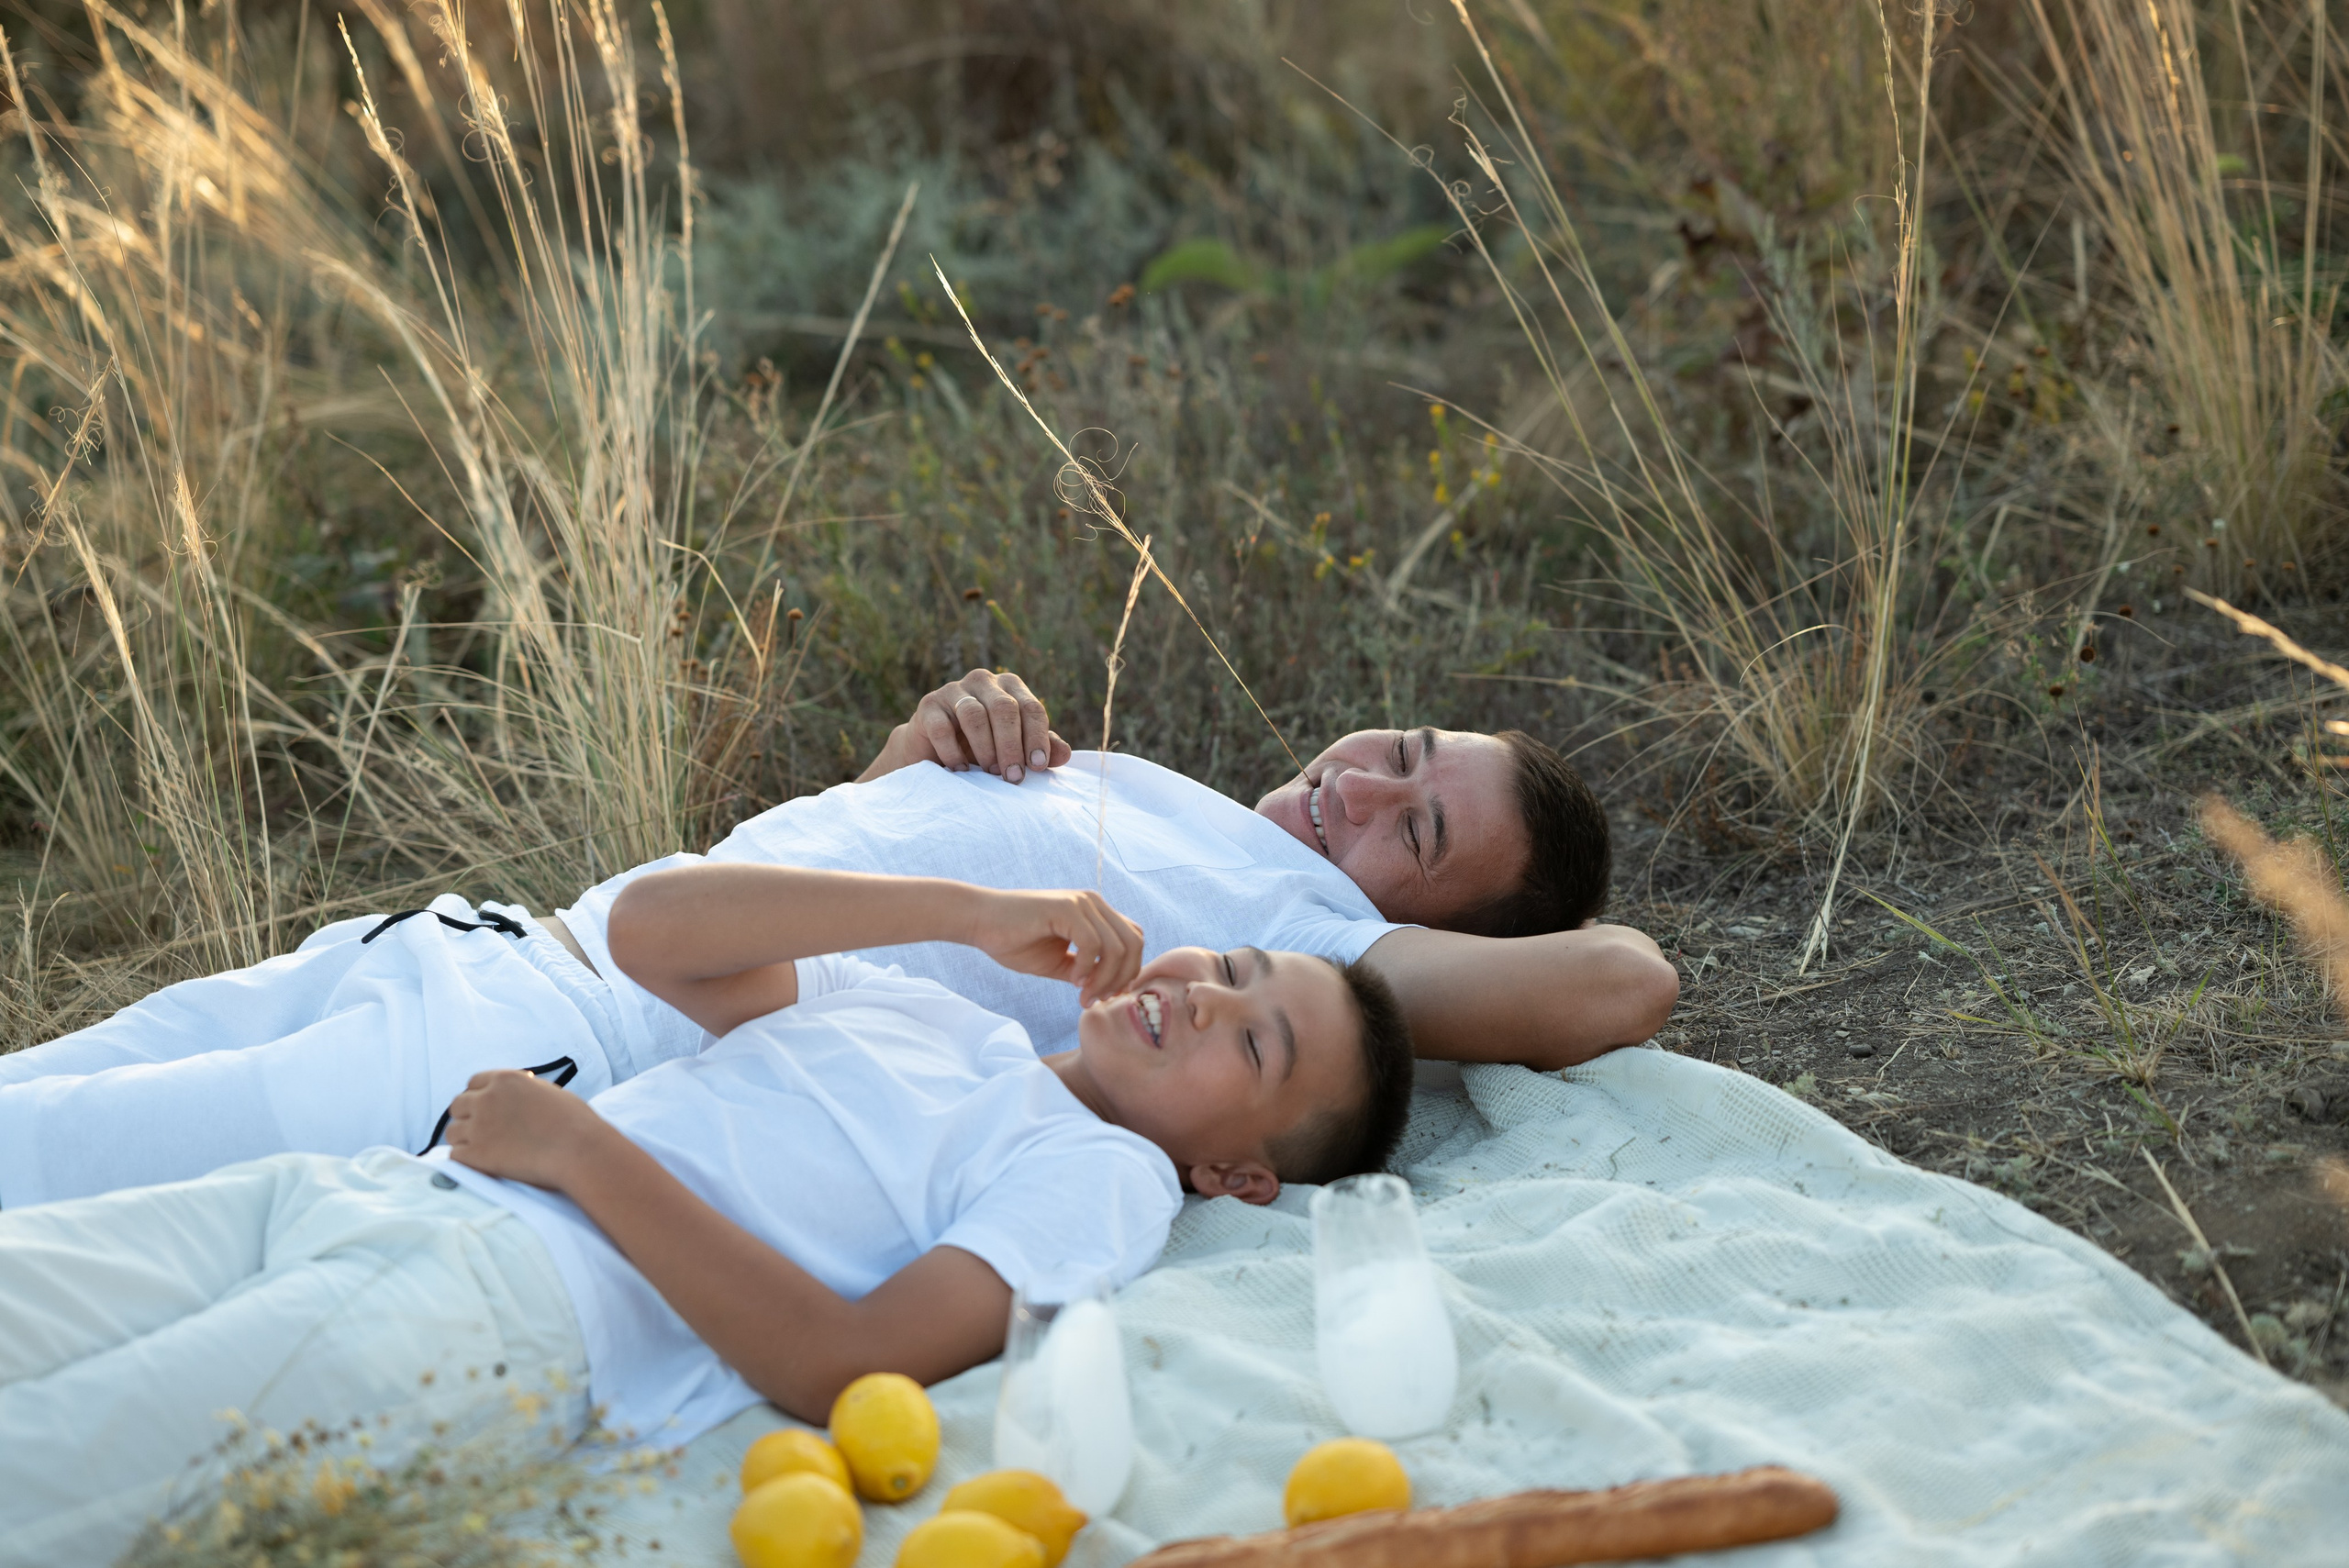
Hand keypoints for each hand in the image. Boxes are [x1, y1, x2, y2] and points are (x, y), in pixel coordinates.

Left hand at [442, 1069, 612, 1190]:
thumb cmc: (574, 1121)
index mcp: (505, 1080)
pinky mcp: (476, 1155)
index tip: (485, 1108)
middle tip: (483, 1130)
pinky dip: (465, 1159)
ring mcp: (478, 1127)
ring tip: (482, 1149)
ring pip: (451, 1132)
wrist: (579, 1150)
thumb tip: (517, 1093)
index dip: (478, 1096)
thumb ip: (523, 1089)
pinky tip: (481, 1162)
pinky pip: (455, 1155)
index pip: (473, 1083)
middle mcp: (486, 1099)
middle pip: (458, 1105)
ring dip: (464, 1139)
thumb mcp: (547, 1091)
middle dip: (468, 1116)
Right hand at [859, 669, 1071, 784]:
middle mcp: (983, 681)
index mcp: (1010, 687)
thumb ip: (1041, 749)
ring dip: (985, 748)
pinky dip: (953, 752)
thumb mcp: (1016, 749)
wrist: (934, 749)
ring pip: (974, 714)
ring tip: (990, 773)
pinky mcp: (929, 704)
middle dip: (1012, 746)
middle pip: (1005, 709)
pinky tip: (961, 770)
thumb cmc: (983, 747)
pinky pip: (943, 727)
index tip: (1037, 767)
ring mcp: (953, 690)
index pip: (1031, 708)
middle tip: (1014, 777)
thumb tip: (1065, 755)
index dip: (1037, 738)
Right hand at [964, 887, 1142, 1005]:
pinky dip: (1088, 968)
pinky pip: (1093, 944)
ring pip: (1118, 946)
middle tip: (1096, 999)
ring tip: (1083, 995)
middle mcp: (1094, 903)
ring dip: (1104, 979)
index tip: (1105, 996)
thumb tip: (1113, 989)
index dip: (1127, 972)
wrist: (979, 922)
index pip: (1133, 941)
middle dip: (1121, 978)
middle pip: (1134, 943)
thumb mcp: (1059, 962)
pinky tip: (1071, 980)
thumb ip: (1087, 971)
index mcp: (1096, 913)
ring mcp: (1082, 903)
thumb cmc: (1014, 941)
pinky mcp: (1066, 908)